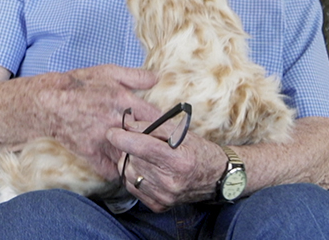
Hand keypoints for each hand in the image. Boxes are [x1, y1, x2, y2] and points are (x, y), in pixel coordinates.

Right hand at [44, 65, 160, 179]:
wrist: (49, 102)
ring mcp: (103, 139)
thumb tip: (156, 79)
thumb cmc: (79, 84)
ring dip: (139, 160)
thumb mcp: (108, 72)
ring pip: (131, 156)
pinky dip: (119, 172)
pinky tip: (125, 170)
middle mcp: (116, 121)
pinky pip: (111, 170)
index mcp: (123, 100)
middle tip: (163, 149)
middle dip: (155, 144)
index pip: (156, 117)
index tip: (169, 130)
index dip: (166, 124)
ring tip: (148, 162)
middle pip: (146, 139)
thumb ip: (134, 76)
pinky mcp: (91, 152)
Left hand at [106, 120, 223, 212]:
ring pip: (128, 175)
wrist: (215, 178)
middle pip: (133, 161)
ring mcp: (165, 196)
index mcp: (179, 160)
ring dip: (131, 163)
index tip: (112, 132)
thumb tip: (126, 123)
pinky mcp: (159, 205)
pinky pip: (132, 188)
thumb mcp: (179, 132)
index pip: (142, 147)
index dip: (123, 138)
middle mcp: (171, 182)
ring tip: (146, 158)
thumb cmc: (197, 150)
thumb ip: (151, 126)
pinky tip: (147, 171)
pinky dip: (134, 177)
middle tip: (139, 143)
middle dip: (129, 149)